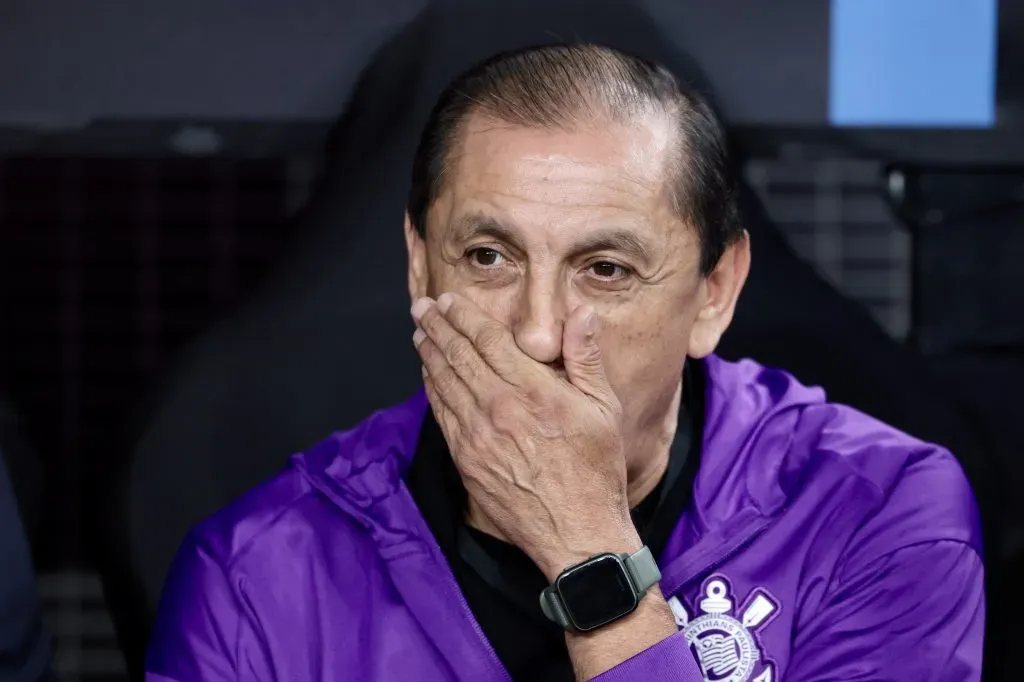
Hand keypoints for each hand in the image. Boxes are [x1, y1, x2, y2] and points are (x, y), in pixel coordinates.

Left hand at [412, 293, 640, 579]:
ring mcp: (478, 436)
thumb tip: (581, 314)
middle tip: (423, 307)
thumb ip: (586, 358)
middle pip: (458, 356)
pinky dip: (431, 389)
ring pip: (444, 383)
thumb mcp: (604, 409)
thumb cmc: (596, 470)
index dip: (464, 316)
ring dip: (428, 353)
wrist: (577, 533)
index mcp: (534, 391)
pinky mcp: (466, 460)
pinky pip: (442, 414)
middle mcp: (499, 408)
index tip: (450, 300)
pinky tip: (428, 375)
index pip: (488, 340)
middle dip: (437, 326)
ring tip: (420, 332)